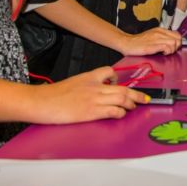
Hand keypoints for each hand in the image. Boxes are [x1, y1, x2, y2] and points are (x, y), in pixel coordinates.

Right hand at [31, 66, 148, 123]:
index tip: (123, 84)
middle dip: (137, 94)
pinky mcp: (91, 111)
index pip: (110, 71)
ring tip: (135, 107)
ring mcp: (94, 98)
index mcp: (89, 77)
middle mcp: (95, 86)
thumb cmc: (52, 95)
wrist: (41, 101)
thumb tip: (93, 91)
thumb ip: (85, 85)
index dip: (119, 78)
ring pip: (122, 98)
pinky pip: (113, 110)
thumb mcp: (72, 83)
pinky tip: (121, 114)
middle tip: (145, 98)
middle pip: (122, 88)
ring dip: (132, 103)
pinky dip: (120, 112)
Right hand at [121, 27, 180, 55]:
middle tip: (170, 51)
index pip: (177, 34)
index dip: (178, 42)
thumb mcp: (152, 36)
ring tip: (165, 52)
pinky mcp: (152, 45)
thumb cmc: (138, 42)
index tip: (173, 47)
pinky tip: (161, 53)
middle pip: (177, 38)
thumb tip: (171, 43)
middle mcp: (159, 33)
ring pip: (173, 43)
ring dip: (172, 50)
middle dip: (176, 46)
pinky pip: (166, 47)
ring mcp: (156, 38)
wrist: (126, 42)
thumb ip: (161, 38)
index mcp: (160, 30)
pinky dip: (167, 52)